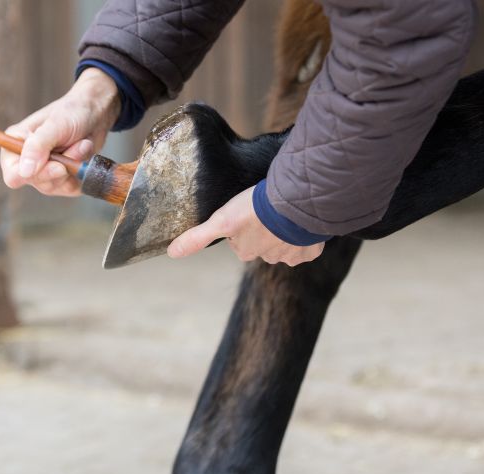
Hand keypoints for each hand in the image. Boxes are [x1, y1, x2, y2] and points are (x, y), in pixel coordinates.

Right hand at [0, 68, 119, 196]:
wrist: (94, 114)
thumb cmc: (71, 112)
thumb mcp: (55, 125)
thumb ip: (38, 146)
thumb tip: (24, 172)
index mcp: (15, 145)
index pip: (13, 175)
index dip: (33, 175)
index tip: (57, 165)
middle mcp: (27, 162)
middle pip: (38, 183)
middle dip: (62, 167)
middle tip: (77, 147)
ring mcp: (45, 172)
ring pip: (56, 186)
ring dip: (74, 166)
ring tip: (82, 144)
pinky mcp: (62, 179)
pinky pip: (71, 188)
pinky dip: (81, 172)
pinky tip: (84, 154)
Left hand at [167, 187, 324, 265]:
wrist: (294, 204)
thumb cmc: (255, 210)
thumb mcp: (221, 220)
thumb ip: (197, 238)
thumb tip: (171, 254)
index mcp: (246, 251)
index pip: (241, 240)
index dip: (244, 224)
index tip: (248, 211)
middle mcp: (268, 258)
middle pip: (263, 242)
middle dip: (264, 228)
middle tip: (266, 210)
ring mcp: (291, 255)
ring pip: (286, 242)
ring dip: (285, 230)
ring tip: (285, 212)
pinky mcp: (311, 250)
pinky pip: (308, 243)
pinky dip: (306, 234)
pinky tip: (302, 221)